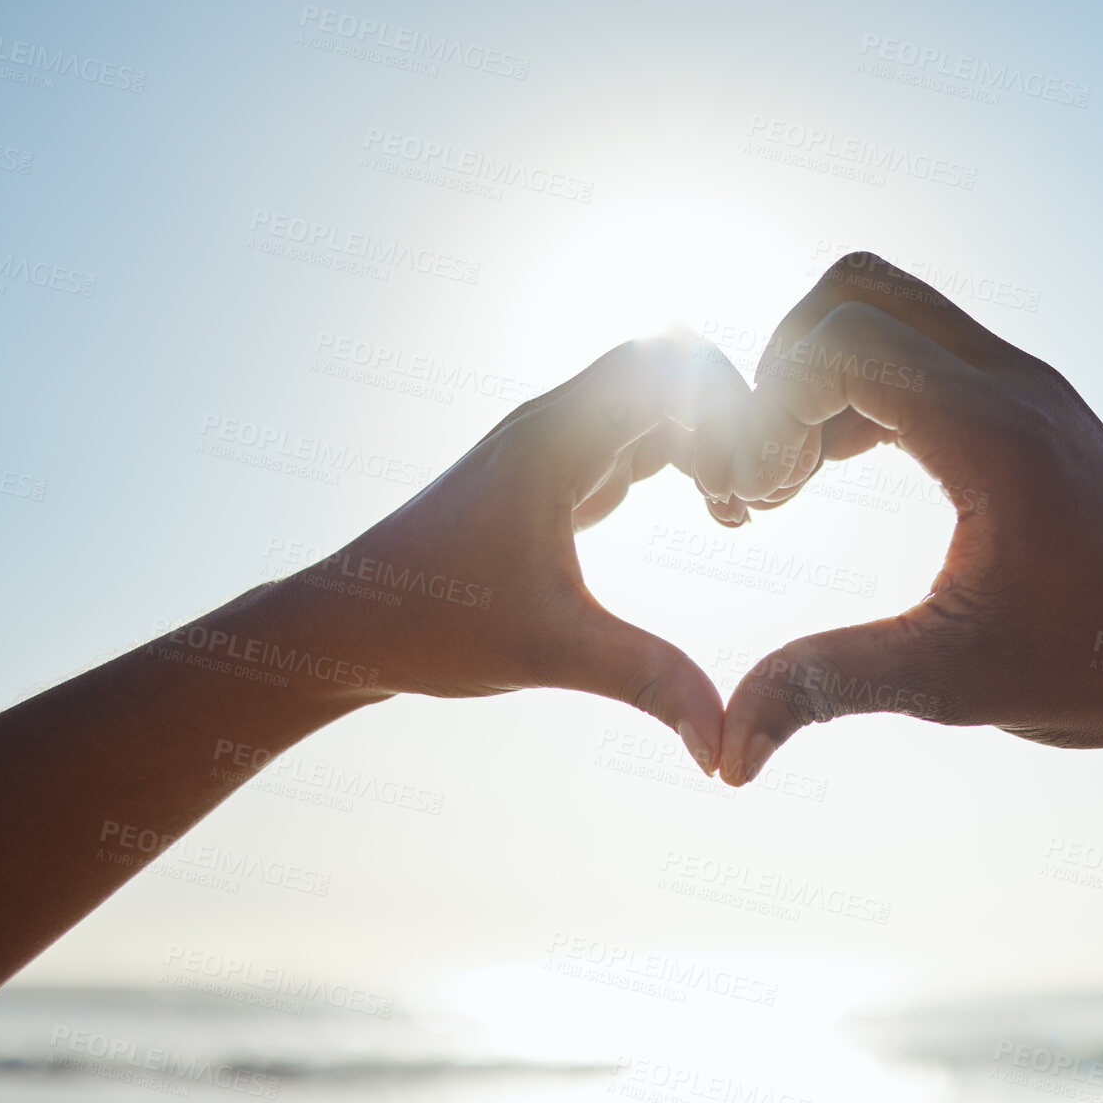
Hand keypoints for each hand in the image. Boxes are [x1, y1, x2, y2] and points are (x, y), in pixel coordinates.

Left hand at [282, 333, 750, 772]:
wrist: (346, 626)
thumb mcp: (553, 652)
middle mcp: (553, 426)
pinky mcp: (550, 477)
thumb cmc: (431, 625)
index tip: (752, 480)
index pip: (666, 356)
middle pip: (671, 367)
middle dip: (729, 419)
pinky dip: (681, 459)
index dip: (730, 399)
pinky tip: (705, 515)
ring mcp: (551, 448)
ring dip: (707, 439)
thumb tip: (724, 746)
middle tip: (755, 496)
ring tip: (735, 511)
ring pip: (654, 401)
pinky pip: (633, 436)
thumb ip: (648, 681)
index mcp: (555, 438)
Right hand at [720, 253, 1102, 783]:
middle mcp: (1012, 383)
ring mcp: (1026, 386)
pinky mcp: (1030, 406)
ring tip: (794, 478)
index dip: (770, 407)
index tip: (762, 498)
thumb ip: (826, 688)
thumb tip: (725, 755)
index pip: (841, 341)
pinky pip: (922, 351)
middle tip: (768, 468)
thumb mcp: (948, 684)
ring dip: (822, 374)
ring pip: (891, 310)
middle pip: (857, 291)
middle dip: (784, 367)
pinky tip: (838, 469)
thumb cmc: (1094, 669)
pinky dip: (862, 389)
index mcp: (991, 430)